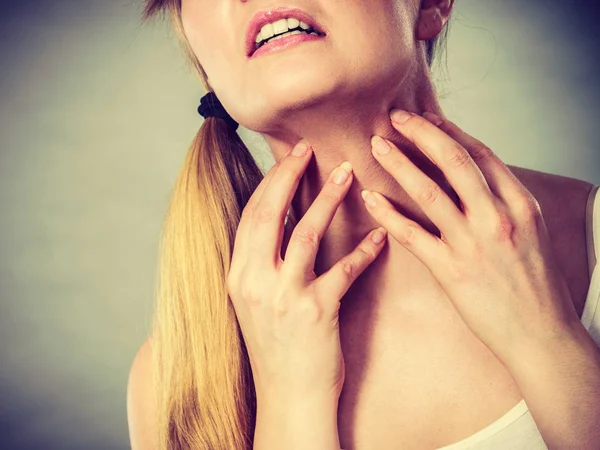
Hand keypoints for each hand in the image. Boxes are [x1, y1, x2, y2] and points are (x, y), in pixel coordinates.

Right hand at [227, 140, 386, 400]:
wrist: (289, 397)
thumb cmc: (277, 348)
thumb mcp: (256, 303)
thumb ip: (263, 264)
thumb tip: (280, 224)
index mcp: (239, 275)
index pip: (251, 215)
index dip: (270, 181)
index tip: (289, 157)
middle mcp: (254, 281)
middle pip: (269, 214)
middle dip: (289, 176)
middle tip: (311, 150)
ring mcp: (283, 297)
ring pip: (304, 233)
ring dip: (326, 199)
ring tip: (347, 173)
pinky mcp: (315, 312)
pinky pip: (343, 270)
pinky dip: (363, 250)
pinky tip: (380, 235)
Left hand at [363, 110, 580, 364]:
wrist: (542, 335)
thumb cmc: (536, 286)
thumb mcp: (532, 234)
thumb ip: (504, 204)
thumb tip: (474, 179)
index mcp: (520, 205)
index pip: (481, 155)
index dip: (450, 132)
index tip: (427, 120)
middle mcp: (498, 218)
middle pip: (454, 161)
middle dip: (421, 134)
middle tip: (395, 118)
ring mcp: (474, 244)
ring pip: (429, 191)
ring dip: (399, 164)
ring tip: (376, 146)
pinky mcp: (452, 271)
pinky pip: (412, 234)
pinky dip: (388, 212)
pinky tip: (370, 197)